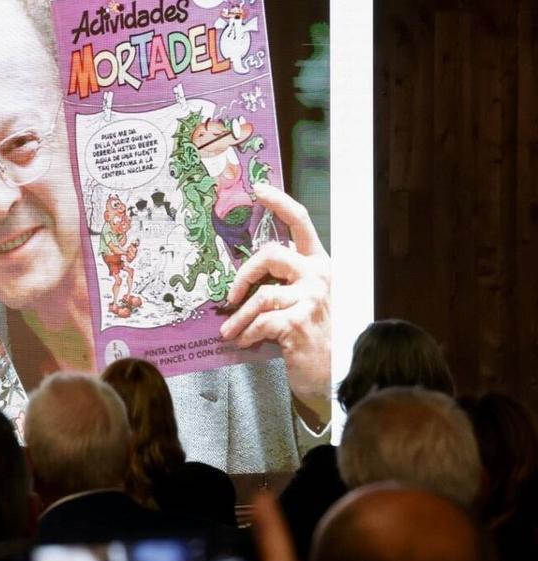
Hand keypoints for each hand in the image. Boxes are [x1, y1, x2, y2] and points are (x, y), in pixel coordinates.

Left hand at [220, 183, 330, 421]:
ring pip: (261, 295)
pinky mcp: (299, 322)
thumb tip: (241, 278)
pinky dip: (246, 334)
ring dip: (238, 317)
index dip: (280, 202)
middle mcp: (319, 275)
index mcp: (319, 264)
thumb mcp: (300, 301)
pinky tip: (243, 343)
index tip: (258, 187)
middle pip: (270, 254)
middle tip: (230, 297)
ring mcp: (312, 298)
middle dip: (243, 275)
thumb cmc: (312, 336)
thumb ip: (281, 282)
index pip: (301, 222)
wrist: (332, 373)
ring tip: (228, 332)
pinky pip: (260, 321)